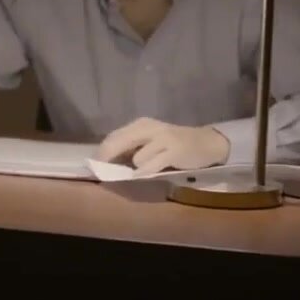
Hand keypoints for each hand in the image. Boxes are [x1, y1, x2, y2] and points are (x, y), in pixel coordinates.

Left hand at [95, 117, 229, 175]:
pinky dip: (145, 172)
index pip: (114, 137)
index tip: (94, 166)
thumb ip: (131, 147)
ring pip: (136, 158)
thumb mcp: (151, 141)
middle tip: (102, 174)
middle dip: (108, 159)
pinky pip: (151, 165)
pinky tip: (145, 175)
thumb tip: (108, 161)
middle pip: (119, 143)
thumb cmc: (173, 144)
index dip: (102, 152)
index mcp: (141, 124)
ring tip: (145, 170)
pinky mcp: (174, 151)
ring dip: (136, 168)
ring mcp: (162, 138)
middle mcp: (150, 127)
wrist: (205, 142)